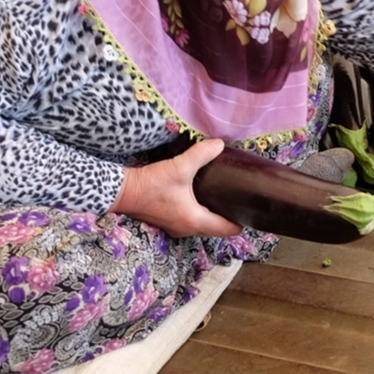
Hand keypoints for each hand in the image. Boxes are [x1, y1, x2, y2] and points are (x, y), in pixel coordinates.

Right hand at [110, 139, 242, 237]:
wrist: (121, 192)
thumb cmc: (151, 184)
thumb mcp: (179, 167)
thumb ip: (201, 154)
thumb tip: (220, 144)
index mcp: (195, 221)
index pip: (227, 229)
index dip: (241, 221)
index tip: (252, 210)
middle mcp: (187, 228)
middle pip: (217, 228)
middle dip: (230, 217)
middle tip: (241, 200)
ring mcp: (176, 227)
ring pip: (204, 225)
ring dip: (214, 215)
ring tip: (226, 197)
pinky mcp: (168, 220)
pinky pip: (192, 220)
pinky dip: (201, 212)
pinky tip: (204, 196)